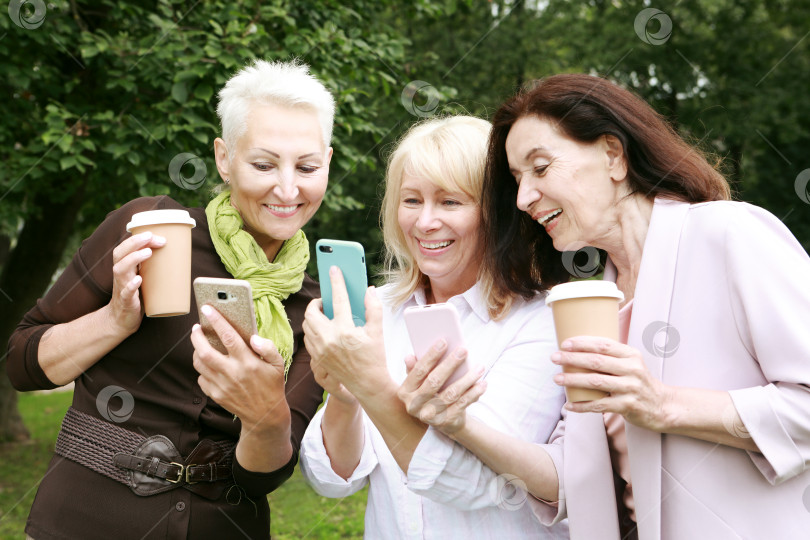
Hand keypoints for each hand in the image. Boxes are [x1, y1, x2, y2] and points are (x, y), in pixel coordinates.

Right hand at [109, 231, 165, 335]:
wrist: (122, 320)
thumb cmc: (137, 295)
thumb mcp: (143, 278)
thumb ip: (154, 266)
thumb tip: (179, 254)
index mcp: (125, 267)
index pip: (125, 248)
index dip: (136, 239)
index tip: (153, 233)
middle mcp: (121, 275)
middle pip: (120, 254)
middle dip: (135, 243)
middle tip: (151, 237)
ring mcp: (121, 288)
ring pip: (121, 270)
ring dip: (133, 259)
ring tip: (148, 252)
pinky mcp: (125, 302)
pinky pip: (126, 293)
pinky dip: (131, 286)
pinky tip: (138, 280)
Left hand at [190, 304, 289, 433]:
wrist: (265, 415)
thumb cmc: (271, 385)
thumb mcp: (278, 365)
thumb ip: (268, 347)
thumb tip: (254, 337)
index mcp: (248, 362)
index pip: (228, 337)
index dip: (217, 321)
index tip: (207, 308)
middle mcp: (232, 373)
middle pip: (205, 351)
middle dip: (197, 337)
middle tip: (196, 328)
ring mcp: (222, 385)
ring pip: (199, 364)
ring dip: (196, 351)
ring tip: (200, 344)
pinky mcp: (216, 395)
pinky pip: (201, 378)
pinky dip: (202, 369)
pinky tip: (208, 364)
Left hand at [302, 266, 390, 400]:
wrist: (367, 384)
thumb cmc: (374, 358)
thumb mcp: (377, 331)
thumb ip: (374, 308)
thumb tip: (369, 290)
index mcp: (345, 331)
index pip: (338, 299)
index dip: (336, 282)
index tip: (333, 269)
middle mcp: (329, 340)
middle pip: (312, 312)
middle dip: (317, 302)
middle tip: (326, 300)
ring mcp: (320, 350)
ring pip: (307, 325)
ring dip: (313, 315)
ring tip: (325, 312)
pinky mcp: (317, 358)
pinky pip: (308, 337)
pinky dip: (312, 329)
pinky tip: (322, 327)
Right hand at [398, 342, 485, 434]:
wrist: (442, 421)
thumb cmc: (431, 393)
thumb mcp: (421, 382)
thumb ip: (415, 369)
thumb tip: (409, 357)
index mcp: (405, 391)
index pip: (418, 371)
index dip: (431, 356)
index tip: (443, 341)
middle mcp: (413, 405)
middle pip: (434, 381)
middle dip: (450, 364)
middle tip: (463, 350)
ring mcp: (429, 415)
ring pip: (451, 393)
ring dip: (467, 379)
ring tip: (480, 367)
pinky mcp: (445, 422)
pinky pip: (462, 404)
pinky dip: (474, 393)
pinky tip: (482, 383)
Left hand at [551, 336, 672, 430]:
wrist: (662, 406)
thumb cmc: (639, 382)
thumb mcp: (632, 363)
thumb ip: (611, 357)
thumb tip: (578, 349)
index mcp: (631, 355)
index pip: (604, 345)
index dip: (583, 343)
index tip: (565, 343)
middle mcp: (632, 369)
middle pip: (596, 362)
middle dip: (572, 358)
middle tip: (554, 357)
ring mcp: (630, 388)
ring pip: (595, 382)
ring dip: (573, 380)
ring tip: (557, 379)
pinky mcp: (628, 406)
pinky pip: (600, 405)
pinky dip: (582, 405)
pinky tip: (569, 405)